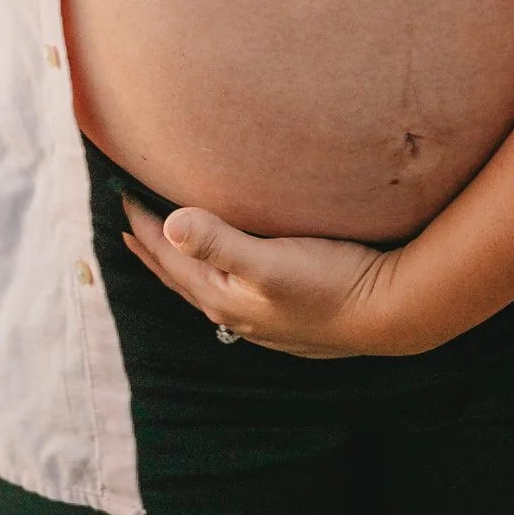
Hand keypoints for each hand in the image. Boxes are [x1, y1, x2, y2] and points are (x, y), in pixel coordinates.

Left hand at [119, 199, 430, 358]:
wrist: (390, 312)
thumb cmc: (333, 282)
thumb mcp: (272, 260)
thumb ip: (220, 242)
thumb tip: (169, 224)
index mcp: (224, 296)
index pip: (170, 258)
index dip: (145, 225)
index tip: (123, 194)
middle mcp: (236, 314)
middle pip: (180, 278)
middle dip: (154, 250)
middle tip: (130, 226)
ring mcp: (262, 321)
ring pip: (206, 289)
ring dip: (183, 267)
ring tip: (170, 251)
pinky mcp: (286, 318)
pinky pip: (233, 295)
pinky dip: (216, 277)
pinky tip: (231, 278)